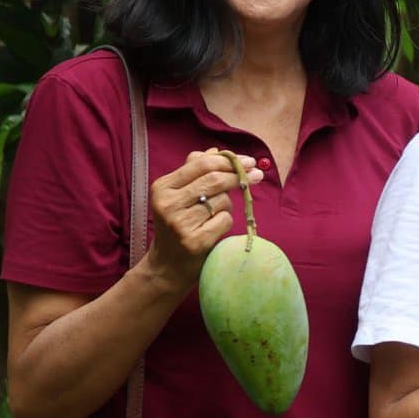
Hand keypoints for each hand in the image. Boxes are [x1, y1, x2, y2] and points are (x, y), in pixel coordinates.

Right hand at [142, 150, 262, 286]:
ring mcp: (180, 224)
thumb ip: (194, 172)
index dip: (229, 160)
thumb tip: (215, 150)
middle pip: (215, 180)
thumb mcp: (177, 197)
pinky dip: (226, 222)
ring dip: (228, 205)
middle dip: (239, 176)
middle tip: (256, 176)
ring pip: (223, 201)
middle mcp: (168, 204)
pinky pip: (225, 221)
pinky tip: (214, 229)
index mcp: (162, 187)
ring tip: (215, 215)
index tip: (248, 161)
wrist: (166, 267)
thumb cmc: (177, 226)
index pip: (201, 164)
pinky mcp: (194, 241)